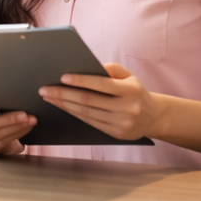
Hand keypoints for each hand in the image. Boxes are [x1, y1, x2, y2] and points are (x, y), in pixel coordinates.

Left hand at [39, 63, 164, 140]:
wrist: (155, 117)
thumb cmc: (136, 92)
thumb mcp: (129, 76)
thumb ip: (111, 69)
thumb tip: (88, 67)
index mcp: (130, 90)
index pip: (101, 84)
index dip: (80, 81)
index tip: (62, 77)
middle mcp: (127, 108)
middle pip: (89, 101)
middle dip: (63, 94)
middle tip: (44, 89)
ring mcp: (121, 123)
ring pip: (86, 113)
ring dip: (64, 105)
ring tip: (48, 97)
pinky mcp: (115, 134)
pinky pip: (89, 122)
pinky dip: (73, 113)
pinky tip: (62, 106)